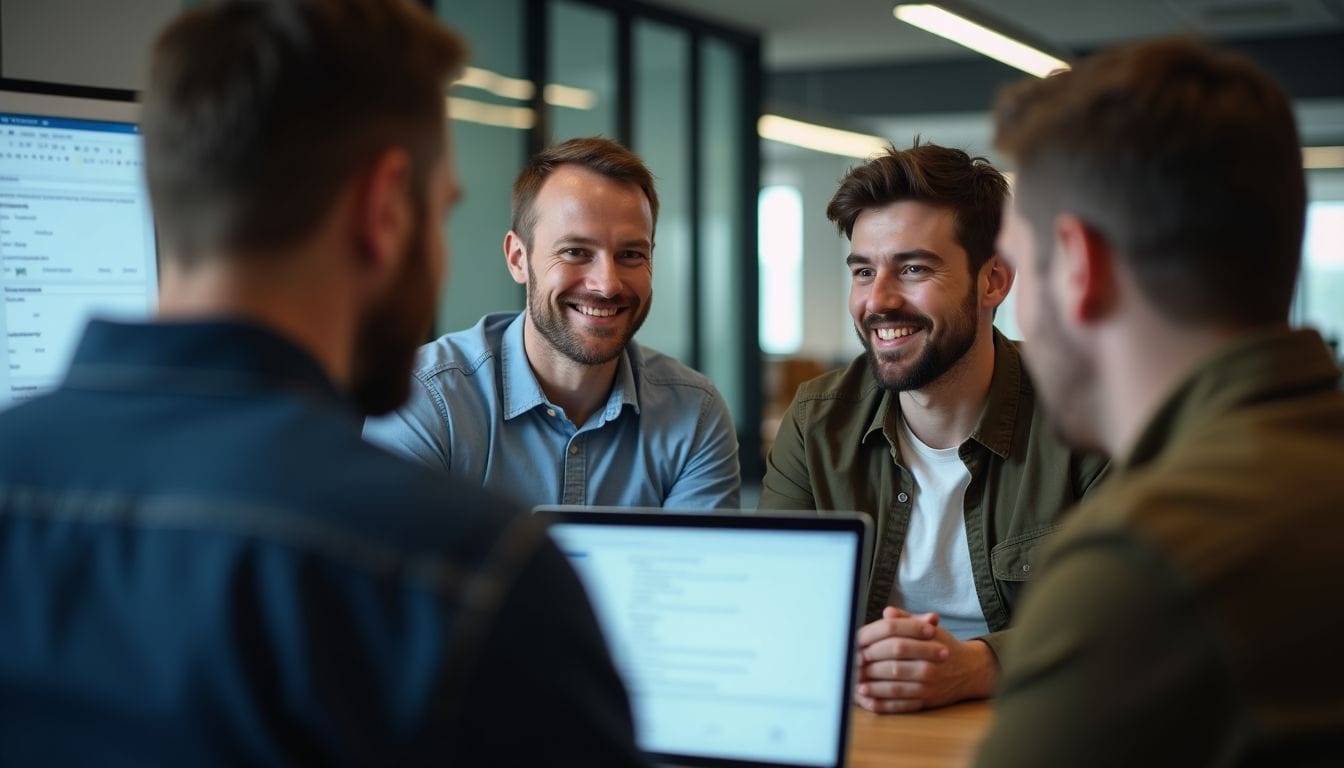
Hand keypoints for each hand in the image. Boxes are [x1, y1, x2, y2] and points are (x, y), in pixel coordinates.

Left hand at [853, 606, 997, 712]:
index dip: (874, 644)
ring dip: (873, 688)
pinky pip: (902, 705)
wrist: (969, 670)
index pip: (896, 640)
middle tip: (852, 667)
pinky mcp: (927, 701)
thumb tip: (887, 612)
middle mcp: (929, 665)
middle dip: (870, 667)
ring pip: (896, 687)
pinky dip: (883, 705)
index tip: (857, 646)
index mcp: (927, 644)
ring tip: (857, 685)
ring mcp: (928, 685)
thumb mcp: (928, 628)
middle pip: (893, 665)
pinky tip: (869, 701)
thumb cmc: (942, 645)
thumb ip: (906, 620)